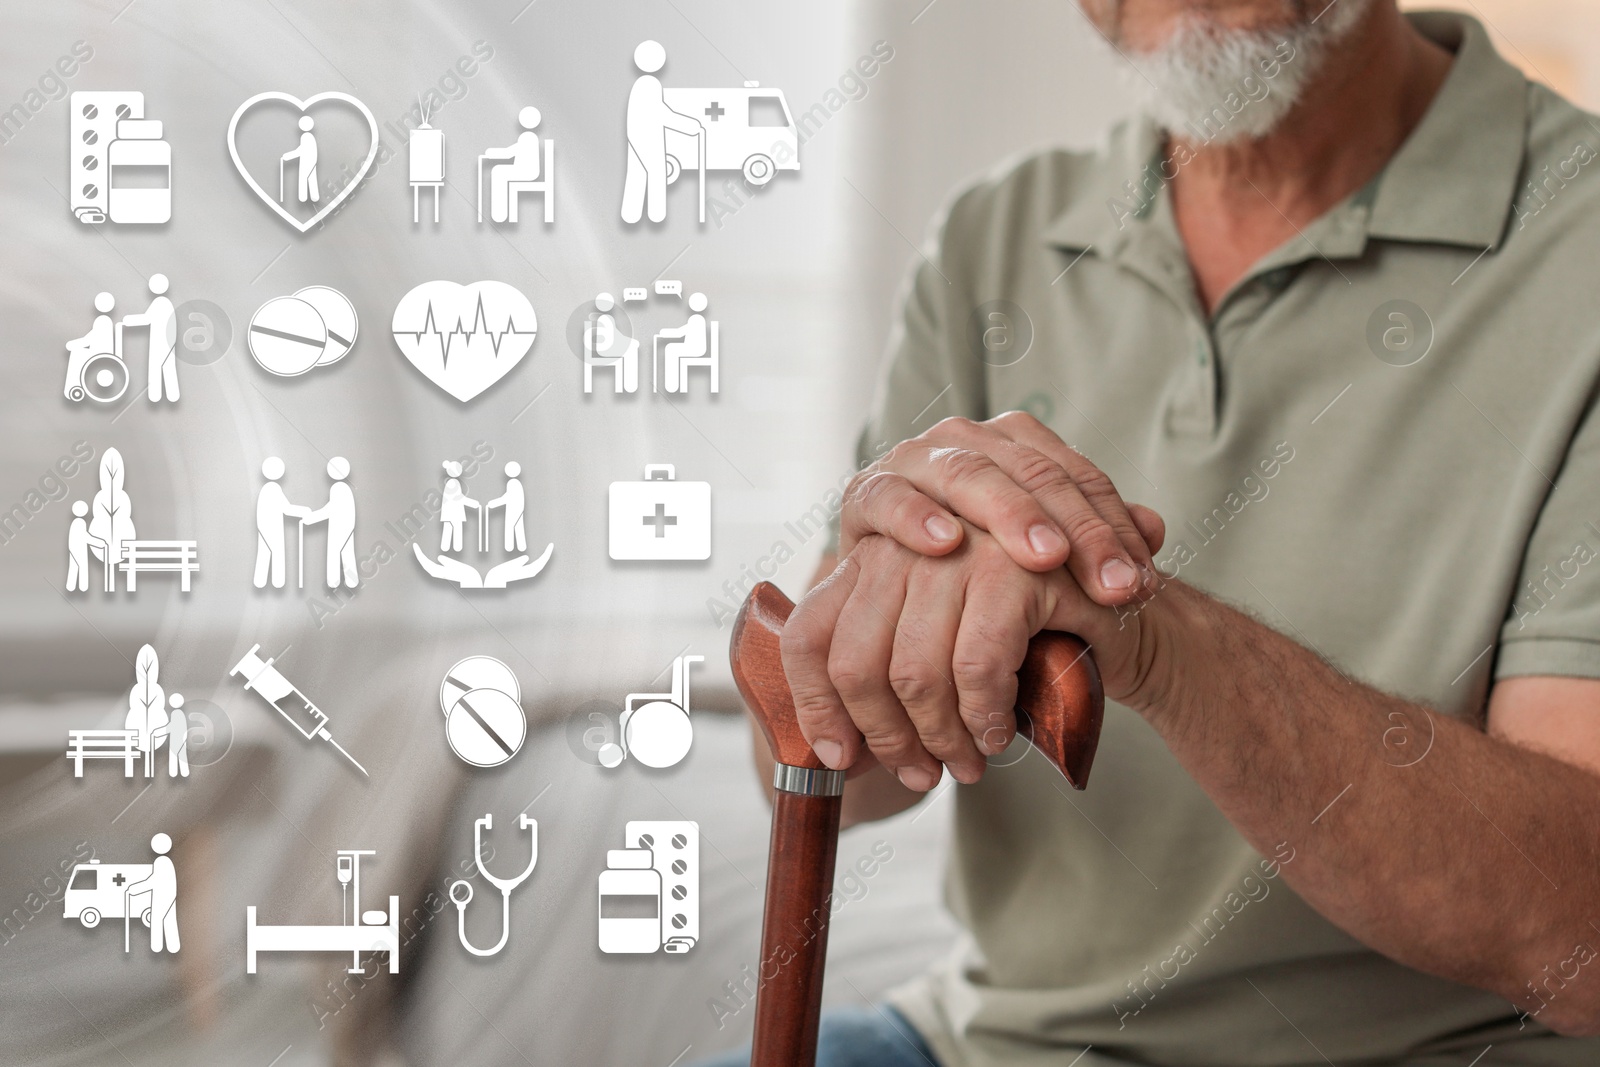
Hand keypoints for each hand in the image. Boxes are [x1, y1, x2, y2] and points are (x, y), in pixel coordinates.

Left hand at [780, 527, 1161, 790]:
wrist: (1125, 615)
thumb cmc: (1023, 644)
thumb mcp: (939, 656)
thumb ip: (881, 684)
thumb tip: (828, 756)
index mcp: (869, 559)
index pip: (809, 635)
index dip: (815, 707)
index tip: (839, 758)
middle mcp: (903, 544)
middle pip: (853, 662)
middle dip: (886, 737)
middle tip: (921, 773)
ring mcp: (960, 547)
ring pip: (911, 672)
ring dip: (939, 738)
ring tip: (967, 762)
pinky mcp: (1015, 566)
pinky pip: (974, 666)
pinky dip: (982, 715)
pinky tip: (999, 731)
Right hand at [843, 413, 1164, 603]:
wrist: (895, 585)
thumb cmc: (977, 568)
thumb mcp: (1042, 555)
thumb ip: (1097, 537)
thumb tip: (1156, 529)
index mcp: (1015, 442)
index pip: (1076, 475)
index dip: (1110, 528)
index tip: (1137, 584)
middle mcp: (965, 438)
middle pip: (1032, 475)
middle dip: (1076, 530)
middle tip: (1110, 583)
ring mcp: (913, 459)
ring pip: (968, 476)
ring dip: (1008, 516)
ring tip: (1045, 557)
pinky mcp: (866, 491)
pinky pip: (890, 498)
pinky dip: (916, 519)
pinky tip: (947, 547)